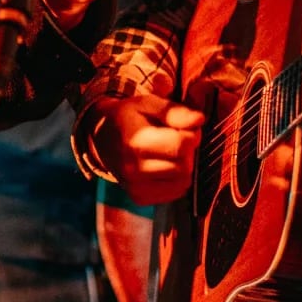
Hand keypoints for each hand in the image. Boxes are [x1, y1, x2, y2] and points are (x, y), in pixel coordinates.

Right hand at [86, 92, 202, 205]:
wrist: (102, 137)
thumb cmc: (129, 117)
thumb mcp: (148, 104)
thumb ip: (174, 112)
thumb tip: (199, 120)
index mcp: (136, 142)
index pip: (182, 145)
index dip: (192, 134)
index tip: (184, 127)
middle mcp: (133, 169)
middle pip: (185, 166)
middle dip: (188, 151)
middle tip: (177, 139)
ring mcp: (135, 187)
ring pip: (183, 181)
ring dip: (183, 166)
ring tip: (170, 153)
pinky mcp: (139, 198)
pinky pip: (176, 193)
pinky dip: (177, 180)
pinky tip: (165, 166)